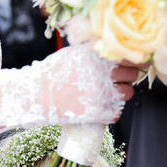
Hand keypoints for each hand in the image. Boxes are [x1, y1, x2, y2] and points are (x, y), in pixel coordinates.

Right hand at [0, 44, 125, 130]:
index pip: (126, 57)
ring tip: (112, 95)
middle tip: (120, 81)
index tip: (127, 66)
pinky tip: (104, 109)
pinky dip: (112, 112)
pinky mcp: (96, 112)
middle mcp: (101, 74)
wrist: (36, 95)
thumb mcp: (72, 55)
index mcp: (96, 57)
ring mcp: (100, 94)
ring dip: (123, 94)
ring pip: (127, 94)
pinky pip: (115, 113)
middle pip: (130, 75)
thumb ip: (92, 53)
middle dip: (127, 78)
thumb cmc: (51, 75)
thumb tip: (111, 56)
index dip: (129, 63)